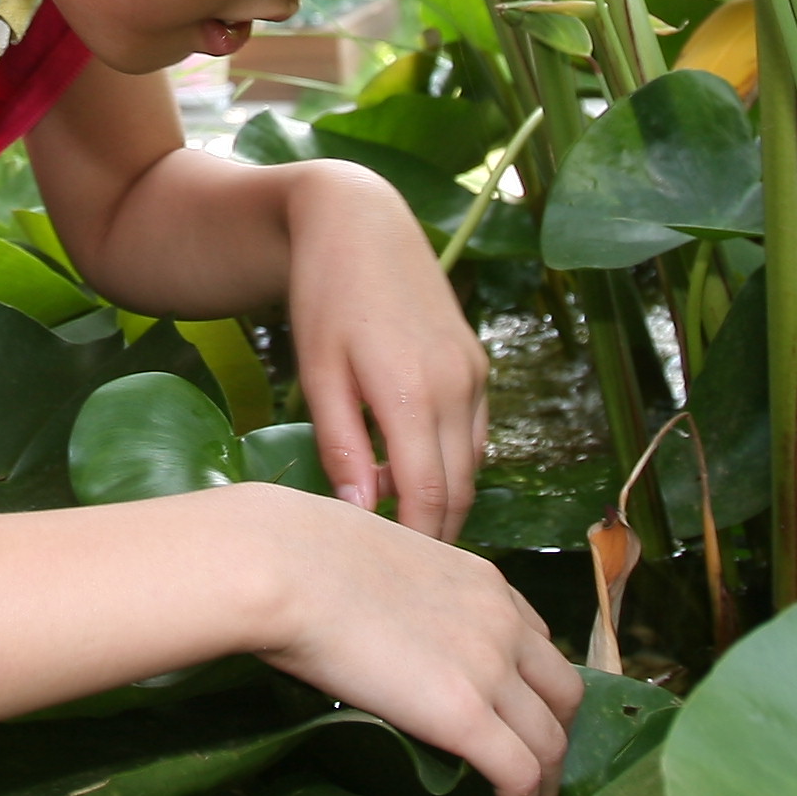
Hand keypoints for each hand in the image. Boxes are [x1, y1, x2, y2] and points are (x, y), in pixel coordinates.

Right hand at [234, 483, 578, 795]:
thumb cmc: (301, 554)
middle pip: (563, 691)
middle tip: (532, 761)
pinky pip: (521, 770)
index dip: (532, 683)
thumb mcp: (379, 559)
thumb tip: (373, 611)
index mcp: (482, 581)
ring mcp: (490, 669)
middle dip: (555, 729)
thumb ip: (400, 590)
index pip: (536, 640)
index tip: (514, 709)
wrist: (284, 567)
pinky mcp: (465, 715)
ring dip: (547, 777)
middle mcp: (503, 622)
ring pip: (552, 738)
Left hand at [283, 160, 490, 541]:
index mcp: (414, 392)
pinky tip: (409, 466)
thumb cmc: (324, 297)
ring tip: (393, 515)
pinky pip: (474, 433)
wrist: (360, 223)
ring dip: (441, 497)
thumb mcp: (317, 374)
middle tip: (392, 564)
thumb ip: (342, 446)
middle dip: (431, 532)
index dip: (413, 541)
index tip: (386, 573)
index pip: (428, 495)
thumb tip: (360, 514)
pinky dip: (451, 463)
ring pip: (471, 465)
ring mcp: (474, 373)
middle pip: (458, 489)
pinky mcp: (478, 363)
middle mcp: (458, 385)